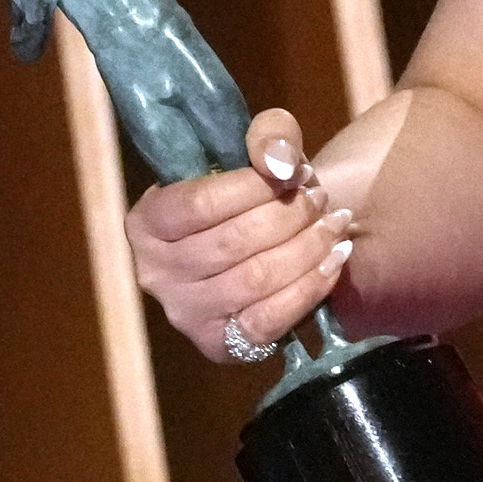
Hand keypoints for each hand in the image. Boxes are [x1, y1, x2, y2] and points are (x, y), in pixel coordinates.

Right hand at [125, 107, 351, 360]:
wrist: (254, 246)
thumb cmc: (247, 195)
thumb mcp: (253, 150)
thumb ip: (269, 137)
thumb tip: (281, 163)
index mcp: (147, 222)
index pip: (198, 204)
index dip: (255, 187)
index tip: (298, 173)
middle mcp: (156, 273)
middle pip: (232, 243)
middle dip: (290, 217)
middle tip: (322, 198)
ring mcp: (184, 314)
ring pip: (255, 280)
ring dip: (307, 249)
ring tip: (335, 225)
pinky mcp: (218, 345)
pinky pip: (268, 320)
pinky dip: (310, 289)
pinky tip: (335, 262)